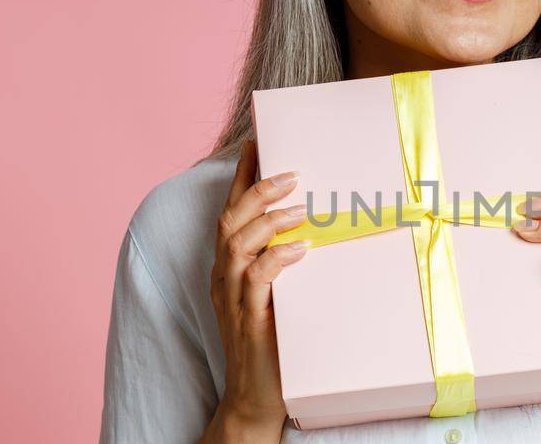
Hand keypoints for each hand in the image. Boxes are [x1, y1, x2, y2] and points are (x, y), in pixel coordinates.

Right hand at [200, 140, 307, 443]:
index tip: (256, 145)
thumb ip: (285, 264)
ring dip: (270, 221)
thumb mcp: (278, 295)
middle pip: (230, 221)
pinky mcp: (249, 319)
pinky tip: (300, 248)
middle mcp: (224, 277)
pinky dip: (277, 259)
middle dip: (258, 191)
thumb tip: (317, 230)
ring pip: (238, 245)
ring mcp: (233, 298)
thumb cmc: (273, 342)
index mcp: (228, 267)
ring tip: (300, 207)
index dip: (241, 178)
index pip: (229, 212)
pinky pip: (257, 280)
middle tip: (292, 173)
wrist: (257, 395)